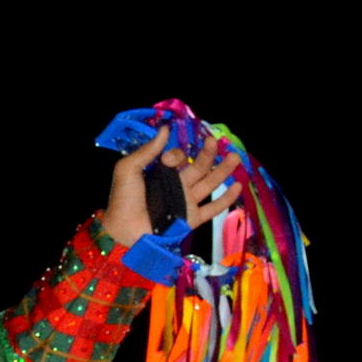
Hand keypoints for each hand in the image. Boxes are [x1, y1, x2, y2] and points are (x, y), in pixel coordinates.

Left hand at [100, 125, 243, 248]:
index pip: (177, 159)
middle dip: (208, 154)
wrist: (124, 232)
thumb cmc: (123, 201)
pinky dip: (226, 198)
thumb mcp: (128, 170)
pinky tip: (238, 186)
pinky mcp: (191, 218)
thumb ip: (146, 150)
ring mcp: (185, 202)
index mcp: (160, 174)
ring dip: (223, 170)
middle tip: (215, 141)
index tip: (168, 159)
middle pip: (198, 167)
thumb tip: (165, 129)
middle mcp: (175, 187)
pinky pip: (213, 208)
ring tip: (235, 157)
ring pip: (209, 184)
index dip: (176, 155)